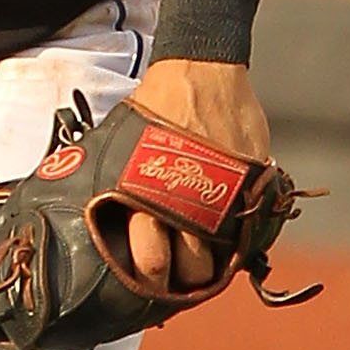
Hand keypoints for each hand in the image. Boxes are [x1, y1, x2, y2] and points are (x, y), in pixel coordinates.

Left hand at [122, 60, 271, 290]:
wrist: (201, 69)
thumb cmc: (155, 107)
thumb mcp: (122, 145)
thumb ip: (117, 184)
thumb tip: (95, 216)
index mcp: (146, 191)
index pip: (151, 258)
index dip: (151, 275)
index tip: (149, 278)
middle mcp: (187, 197)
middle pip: (190, 266)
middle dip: (183, 279)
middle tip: (178, 276)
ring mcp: (225, 192)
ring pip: (222, 254)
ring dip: (212, 263)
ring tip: (203, 262)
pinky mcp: (254, 181)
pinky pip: (250, 227)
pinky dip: (240, 239)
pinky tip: (227, 239)